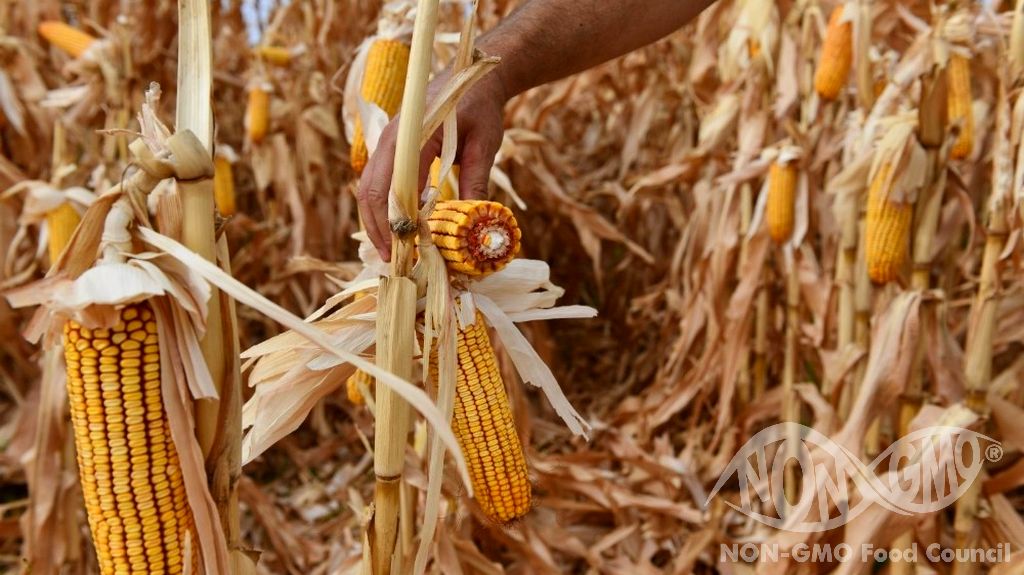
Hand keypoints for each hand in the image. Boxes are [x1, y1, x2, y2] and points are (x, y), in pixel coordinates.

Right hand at [356, 71, 508, 261]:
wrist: (472, 76)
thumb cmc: (480, 106)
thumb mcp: (484, 143)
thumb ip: (475, 179)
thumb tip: (473, 220)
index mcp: (411, 136)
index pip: (391, 187)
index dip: (393, 223)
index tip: (403, 250)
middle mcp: (391, 140)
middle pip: (370, 191)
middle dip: (377, 228)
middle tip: (392, 259)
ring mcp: (388, 143)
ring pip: (369, 188)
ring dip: (377, 220)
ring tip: (393, 249)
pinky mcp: (393, 149)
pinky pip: (379, 181)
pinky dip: (384, 206)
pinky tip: (399, 227)